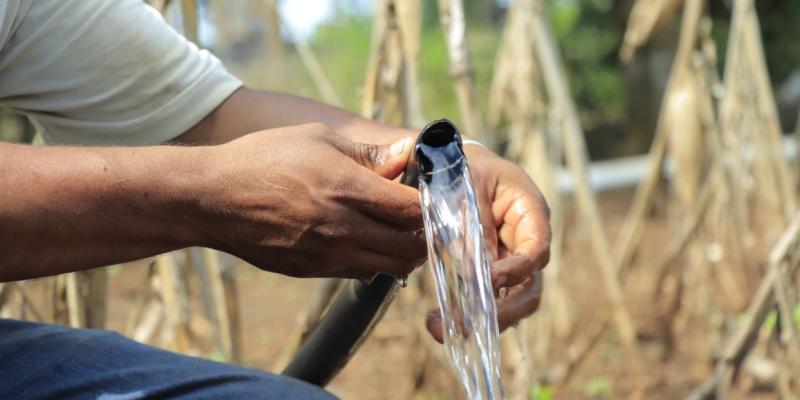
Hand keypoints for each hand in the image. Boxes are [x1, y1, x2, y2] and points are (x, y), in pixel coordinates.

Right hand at [201, 123, 425, 279]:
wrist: (213, 198)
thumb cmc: (264, 158)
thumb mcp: (318, 139)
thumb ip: (367, 154)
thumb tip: (405, 155)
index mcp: (347, 189)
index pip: (413, 211)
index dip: (432, 206)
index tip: (433, 196)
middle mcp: (342, 228)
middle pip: (410, 248)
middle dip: (424, 235)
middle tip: (422, 219)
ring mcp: (327, 255)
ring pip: (389, 268)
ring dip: (402, 253)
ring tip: (397, 232)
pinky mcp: (312, 271)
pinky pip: (359, 273)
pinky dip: (372, 261)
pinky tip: (363, 240)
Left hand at [426, 144, 550, 341]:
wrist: (449, 162)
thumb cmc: (463, 167)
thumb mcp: (465, 187)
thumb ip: (471, 226)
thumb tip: (469, 270)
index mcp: (530, 212)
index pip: (536, 249)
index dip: (517, 269)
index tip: (491, 279)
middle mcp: (525, 242)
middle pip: (529, 289)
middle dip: (501, 312)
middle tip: (466, 324)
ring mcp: (508, 260)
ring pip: (509, 303)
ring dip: (480, 321)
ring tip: (437, 328)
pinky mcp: (487, 272)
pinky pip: (485, 300)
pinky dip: (465, 314)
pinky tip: (436, 323)